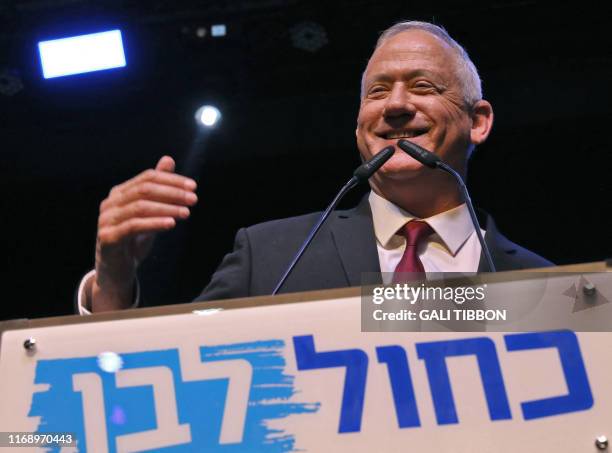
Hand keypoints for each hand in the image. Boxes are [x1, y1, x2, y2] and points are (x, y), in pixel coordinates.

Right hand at [91, 156, 197, 310]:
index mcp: (120, 193)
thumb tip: (168, 160)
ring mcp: (107, 220)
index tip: (193, 187)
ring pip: (140, 207)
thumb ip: (158, 189)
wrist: (117, 270)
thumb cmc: (134, 239)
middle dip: (172, 193)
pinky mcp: (108, 237)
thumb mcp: (150, 212)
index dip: (171, 180)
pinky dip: (154, 223)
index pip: (147, 178)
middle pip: (144, 190)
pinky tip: (171, 223)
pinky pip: (133, 226)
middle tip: (193, 199)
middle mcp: (111, 203)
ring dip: (167, 208)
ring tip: (187, 212)